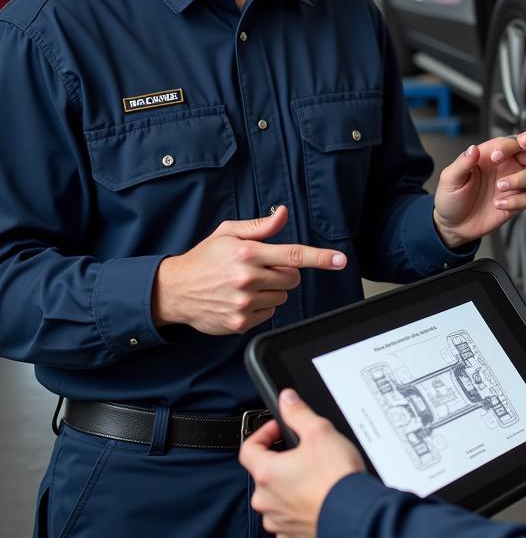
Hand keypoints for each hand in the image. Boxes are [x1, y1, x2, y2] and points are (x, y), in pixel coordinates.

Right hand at [151, 206, 346, 334]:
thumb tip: (283, 214)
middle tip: (261, 269)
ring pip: (282, 297)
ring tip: (246, 284)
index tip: (340, 260)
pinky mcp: (240, 323)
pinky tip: (240, 299)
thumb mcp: (228, 233)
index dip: (321, 258)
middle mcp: (247, 279)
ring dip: (272, 290)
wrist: (173, 291)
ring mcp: (244, 304)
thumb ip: (260, 227)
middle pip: (292, 278)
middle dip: (283, 273)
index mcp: (247, 254)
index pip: (294, 255)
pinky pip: (268, 314)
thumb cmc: (204, 258)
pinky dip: (261, 307)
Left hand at [240, 389, 365, 537]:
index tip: (279, 429)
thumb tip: (287, 399)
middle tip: (303, 452)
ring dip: (288, 486)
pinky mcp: (292, 536)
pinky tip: (315, 497)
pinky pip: (287, 518)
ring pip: (275, 497)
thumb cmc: (336, 478)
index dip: (264, 433)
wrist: (354, 515)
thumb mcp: (319, 431)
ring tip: (313, 476)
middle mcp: (267, 500)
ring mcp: (278, 521)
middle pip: (263, 473)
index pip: (248, 448)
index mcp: (267, 473)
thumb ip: (298, 412)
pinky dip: (297, 508)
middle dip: (280, 459)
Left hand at [432, 132, 525, 247]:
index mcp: (491, 154)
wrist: (452, 225)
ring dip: (520, 181)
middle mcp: (506, 166)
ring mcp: (512, 184)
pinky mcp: (515, 202)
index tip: (499, 156)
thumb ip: (463, 162)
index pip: (512, 142)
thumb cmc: (451, 198)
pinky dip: (514, 202)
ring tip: (500, 188)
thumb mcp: (450, 178)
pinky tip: (498, 204)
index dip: (511, 145)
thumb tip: (473, 149)